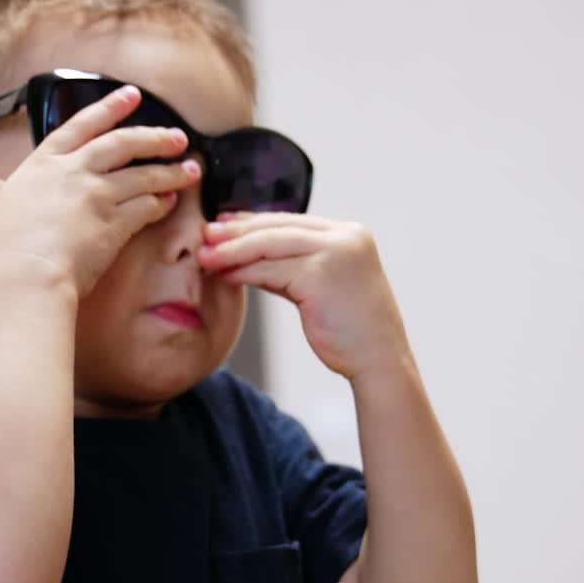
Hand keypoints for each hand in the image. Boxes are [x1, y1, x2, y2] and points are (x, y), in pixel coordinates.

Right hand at [0, 85, 200, 297]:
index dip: (109, 108)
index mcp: (43, 165)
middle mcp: (74, 173)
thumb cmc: (5, 250)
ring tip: (190, 169)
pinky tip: (172, 201)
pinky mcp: (116, 222)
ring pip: (143, 174)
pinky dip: (161, 202)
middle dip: (153, 136)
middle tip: (177, 136)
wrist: (25, 274)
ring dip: (170, 171)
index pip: (82, 127)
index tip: (131, 96)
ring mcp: (97, 195)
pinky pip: (146, 207)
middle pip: (122, 144)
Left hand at [197, 212, 409, 379]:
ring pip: (270, 245)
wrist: (378, 361)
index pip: (292, 221)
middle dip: (237, 231)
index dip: (254, 221)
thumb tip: (245, 253)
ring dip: (232, 250)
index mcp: (350, 234)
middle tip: (205, 234)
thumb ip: (291, 264)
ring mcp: (335, 253)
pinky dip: (244, 271)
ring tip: (205, 256)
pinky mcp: (320, 276)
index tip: (223, 224)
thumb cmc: (350, 328)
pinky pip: (270, 270)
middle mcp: (346, 236)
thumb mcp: (321, 284)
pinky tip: (225, 275)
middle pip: (278, 227)